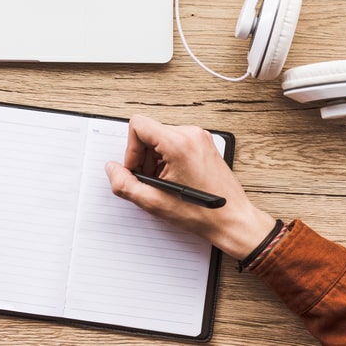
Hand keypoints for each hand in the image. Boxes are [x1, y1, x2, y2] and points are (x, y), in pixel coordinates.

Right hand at [104, 114, 274, 260]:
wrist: (233, 220)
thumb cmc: (203, 214)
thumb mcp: (154, 202)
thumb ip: (125, 184)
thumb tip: (112, 169)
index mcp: (178, 143)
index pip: (138, 125)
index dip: (130, 149)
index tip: (136, 169)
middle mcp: (191, 134)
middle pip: (149, 132)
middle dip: (143, 157)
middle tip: (150, 181)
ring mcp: (200, 137)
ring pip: (160, 137)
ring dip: (154, 160)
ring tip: (163, 183)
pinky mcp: (204, 143)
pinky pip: (174, 142)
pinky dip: (167, 159)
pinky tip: (173, 180)